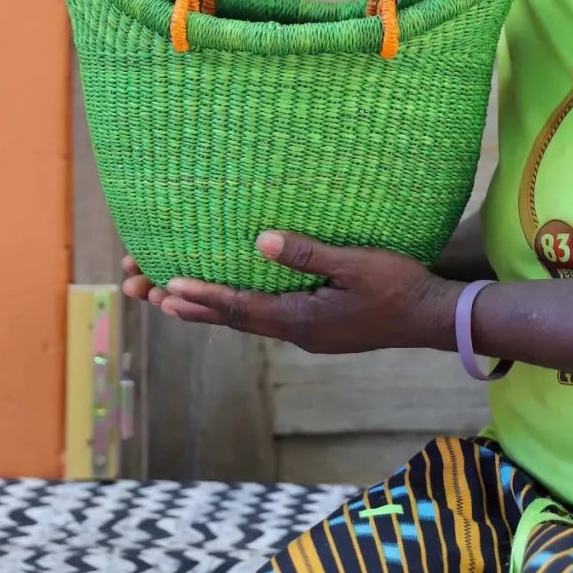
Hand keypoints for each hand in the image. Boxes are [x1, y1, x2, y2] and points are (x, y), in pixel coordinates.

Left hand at [120, 234, 457, 354]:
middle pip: (230, 320)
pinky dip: (232, 308)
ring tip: (163, 297)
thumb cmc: (399, 285)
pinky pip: (261, 317)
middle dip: (185, 304)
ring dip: (203, 308)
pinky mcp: (314, 327)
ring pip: (243, 321)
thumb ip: (307, 254)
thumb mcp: (356, 263)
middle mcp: (295, 332)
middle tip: (141, 292)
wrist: (432, 317)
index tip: (165, 286)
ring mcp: (304, 333)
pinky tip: (223, 299)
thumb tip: (259, 240)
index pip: (240, 309)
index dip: (201, 296)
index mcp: (301, 320)